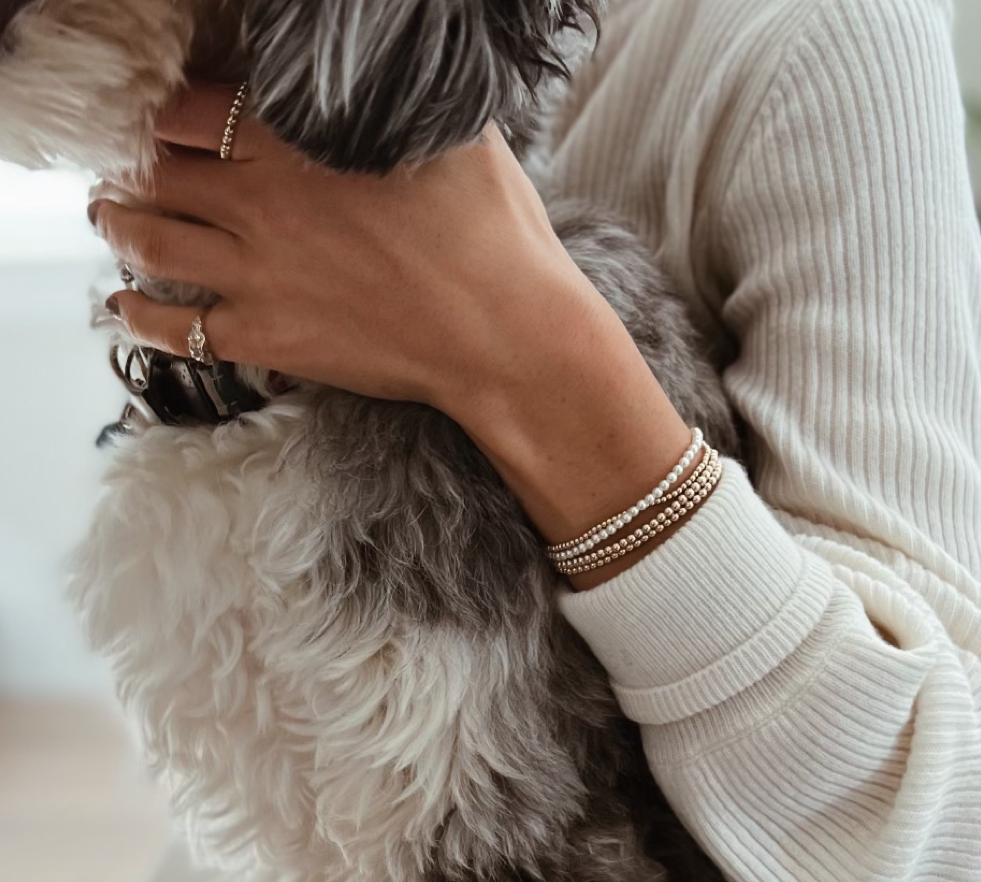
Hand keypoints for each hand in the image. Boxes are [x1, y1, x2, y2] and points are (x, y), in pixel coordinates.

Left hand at [92, 83, 697, 586]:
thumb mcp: (455, 137)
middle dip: (131, 164)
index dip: (169, 110)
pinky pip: (175, 329)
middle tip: (127, 168)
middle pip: (155, 171)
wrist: (503, 336)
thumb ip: (399, 101)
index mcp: (296, 144)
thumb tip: (392, 78)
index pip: (191, 108)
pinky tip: (126, 305)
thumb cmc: (492, 239)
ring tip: (113, 219)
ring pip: (148, 242)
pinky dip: (140, 313)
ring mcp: (256, 277)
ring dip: (119, 226)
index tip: (170, 119)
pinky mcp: (267, 339)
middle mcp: (259, 205)